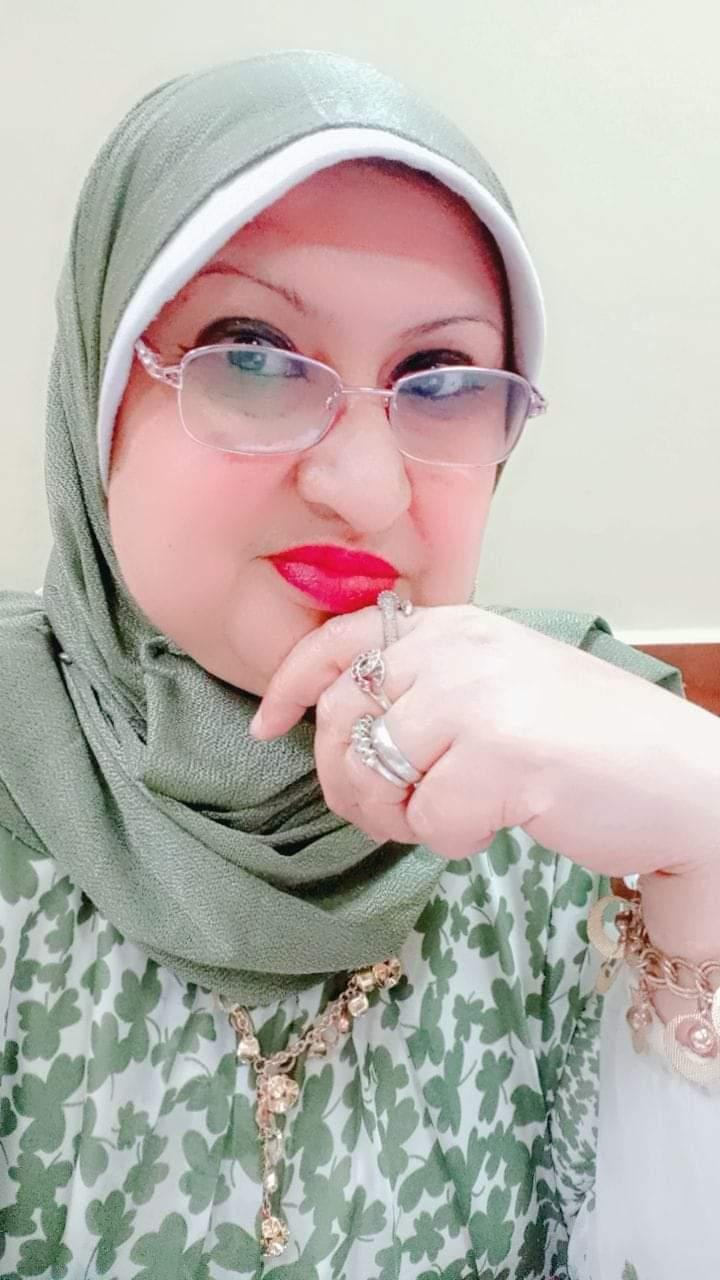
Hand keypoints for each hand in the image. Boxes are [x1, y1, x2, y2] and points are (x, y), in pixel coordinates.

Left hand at [251, 604, 719, 882]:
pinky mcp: (498, 754)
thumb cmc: (586, 741)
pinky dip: (452, 839)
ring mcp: (476, 697)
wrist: (680, 778)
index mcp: (454, 626)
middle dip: (345, 781)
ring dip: (397, 817)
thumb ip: (424, 687)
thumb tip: (337, 724)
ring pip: (372, 774)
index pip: (339, 640)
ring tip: (447, 816)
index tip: (267, 726)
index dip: (290, 686)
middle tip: (385, 812)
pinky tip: (498, 822)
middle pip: (341, 721)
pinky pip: (427, 820)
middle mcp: (457, 649)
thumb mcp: (497, 686)